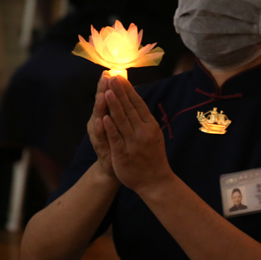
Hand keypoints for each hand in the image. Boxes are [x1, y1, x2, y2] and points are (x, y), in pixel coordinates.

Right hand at [87, 74, 115, 180]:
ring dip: (100, 107)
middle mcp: (99, 123)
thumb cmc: (118, 143)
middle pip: (101, 104)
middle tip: (105, 77)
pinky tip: (100, 121)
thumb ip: (119, 106)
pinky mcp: (101, 148)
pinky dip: (100, 129)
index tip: (109, 71)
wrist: (114, 169)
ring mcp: (99, 136)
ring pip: (99, 119)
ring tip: (101, 95)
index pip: (106, 96)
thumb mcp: (119, 123)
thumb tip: (123, 86)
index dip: (107, 85)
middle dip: (103, 90)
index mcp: (105, 114)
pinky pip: (100, 138)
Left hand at [102, 75, 172, 193]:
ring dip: (114, 105)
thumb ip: (144, 119)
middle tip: (112, 77)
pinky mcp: (124, 155)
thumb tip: (135, 100)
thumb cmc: (153, 156)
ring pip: (122, 121)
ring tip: (107, 91)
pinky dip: (111, 128)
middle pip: (129, 109)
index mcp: (150, 125)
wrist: (156, 181)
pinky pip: (116, 139)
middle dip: (120, 92)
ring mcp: (134, 143)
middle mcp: (143, 132)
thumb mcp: (153, 134)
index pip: (138, 104)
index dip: (128, 90)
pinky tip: (104, 117)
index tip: (119, 77)